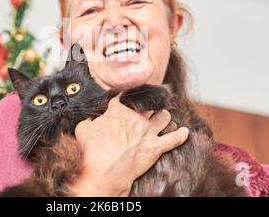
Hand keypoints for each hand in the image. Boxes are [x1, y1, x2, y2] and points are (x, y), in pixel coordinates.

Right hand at [69, 95, 188, 195]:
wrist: (106, 171)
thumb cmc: (93, 150)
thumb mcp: (83, 130)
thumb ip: (88, 121)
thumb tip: (89, 120)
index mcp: (119, 110)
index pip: (124, 97)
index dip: (124, 98)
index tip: (123, 100)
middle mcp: (137, 117)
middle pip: (148, 104)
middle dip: (147, 105)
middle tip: (146, 107)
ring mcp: (148, 132)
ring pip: (164, 116)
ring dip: (163, 115)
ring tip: (162, 117)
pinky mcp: (156, 147)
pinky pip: (175, 139)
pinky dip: (181, 135)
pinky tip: (184, 132)